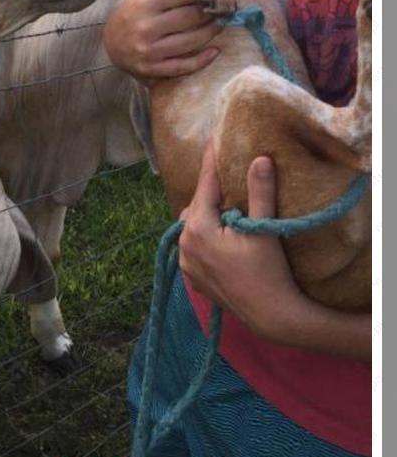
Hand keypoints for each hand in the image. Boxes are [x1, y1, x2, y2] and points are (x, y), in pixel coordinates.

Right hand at [103, 0, 222, 83]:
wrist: (110, 43)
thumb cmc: (133, 13)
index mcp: (145, 4)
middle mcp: (146, 27)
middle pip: (190, 17)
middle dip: (211, 12)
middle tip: (223, 9)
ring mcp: (149, 50)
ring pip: (191, 41)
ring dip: (211, 32)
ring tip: (220, 24)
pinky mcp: (153, 69)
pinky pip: (183, 66)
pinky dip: (203, 60)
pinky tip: (215, 51)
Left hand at [179, 143, 306, 341]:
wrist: (271, 316)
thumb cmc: (269, 271)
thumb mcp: (264, 229)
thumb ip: (260, 192)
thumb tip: (260, 158)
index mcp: (198, 228)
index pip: (205, 185)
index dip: (211, 162)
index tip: (214, 140)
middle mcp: (185, 244)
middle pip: (197, 205)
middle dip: (211, 191)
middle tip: (227, 176)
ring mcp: (186, 263)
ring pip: (192, 225)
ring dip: (206, 214)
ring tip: (226, 205)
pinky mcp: (192, 277)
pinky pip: (193, 246)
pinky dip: (204, 235)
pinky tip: (220, 233)